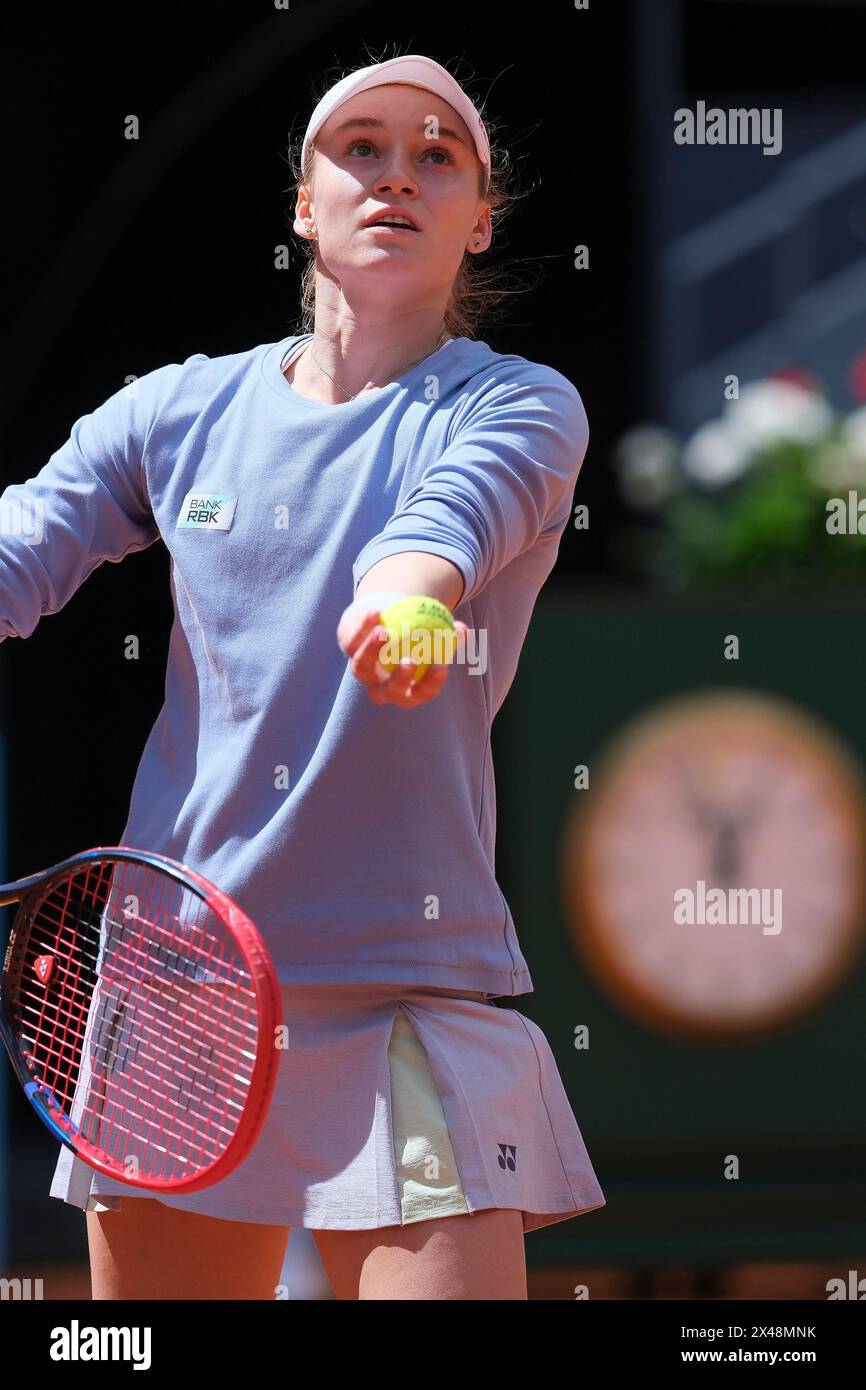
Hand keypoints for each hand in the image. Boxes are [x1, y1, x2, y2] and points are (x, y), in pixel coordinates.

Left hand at [336, 605, 468, 708]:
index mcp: (407, 690)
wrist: (384, 624)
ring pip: (362, 667)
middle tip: (411, 659)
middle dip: (400, 678)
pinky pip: (353, 640)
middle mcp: (382, 688)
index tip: (443, 666)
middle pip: (389, 689)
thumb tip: (462, 630)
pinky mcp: (349, 651)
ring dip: (372, 650)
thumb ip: (448, 635)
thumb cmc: (418, 638)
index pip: (422, 692)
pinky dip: (363, 626)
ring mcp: (363, 672)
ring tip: (384, 632)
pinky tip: (375, 613)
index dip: (432, 683)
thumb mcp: (435, 637)